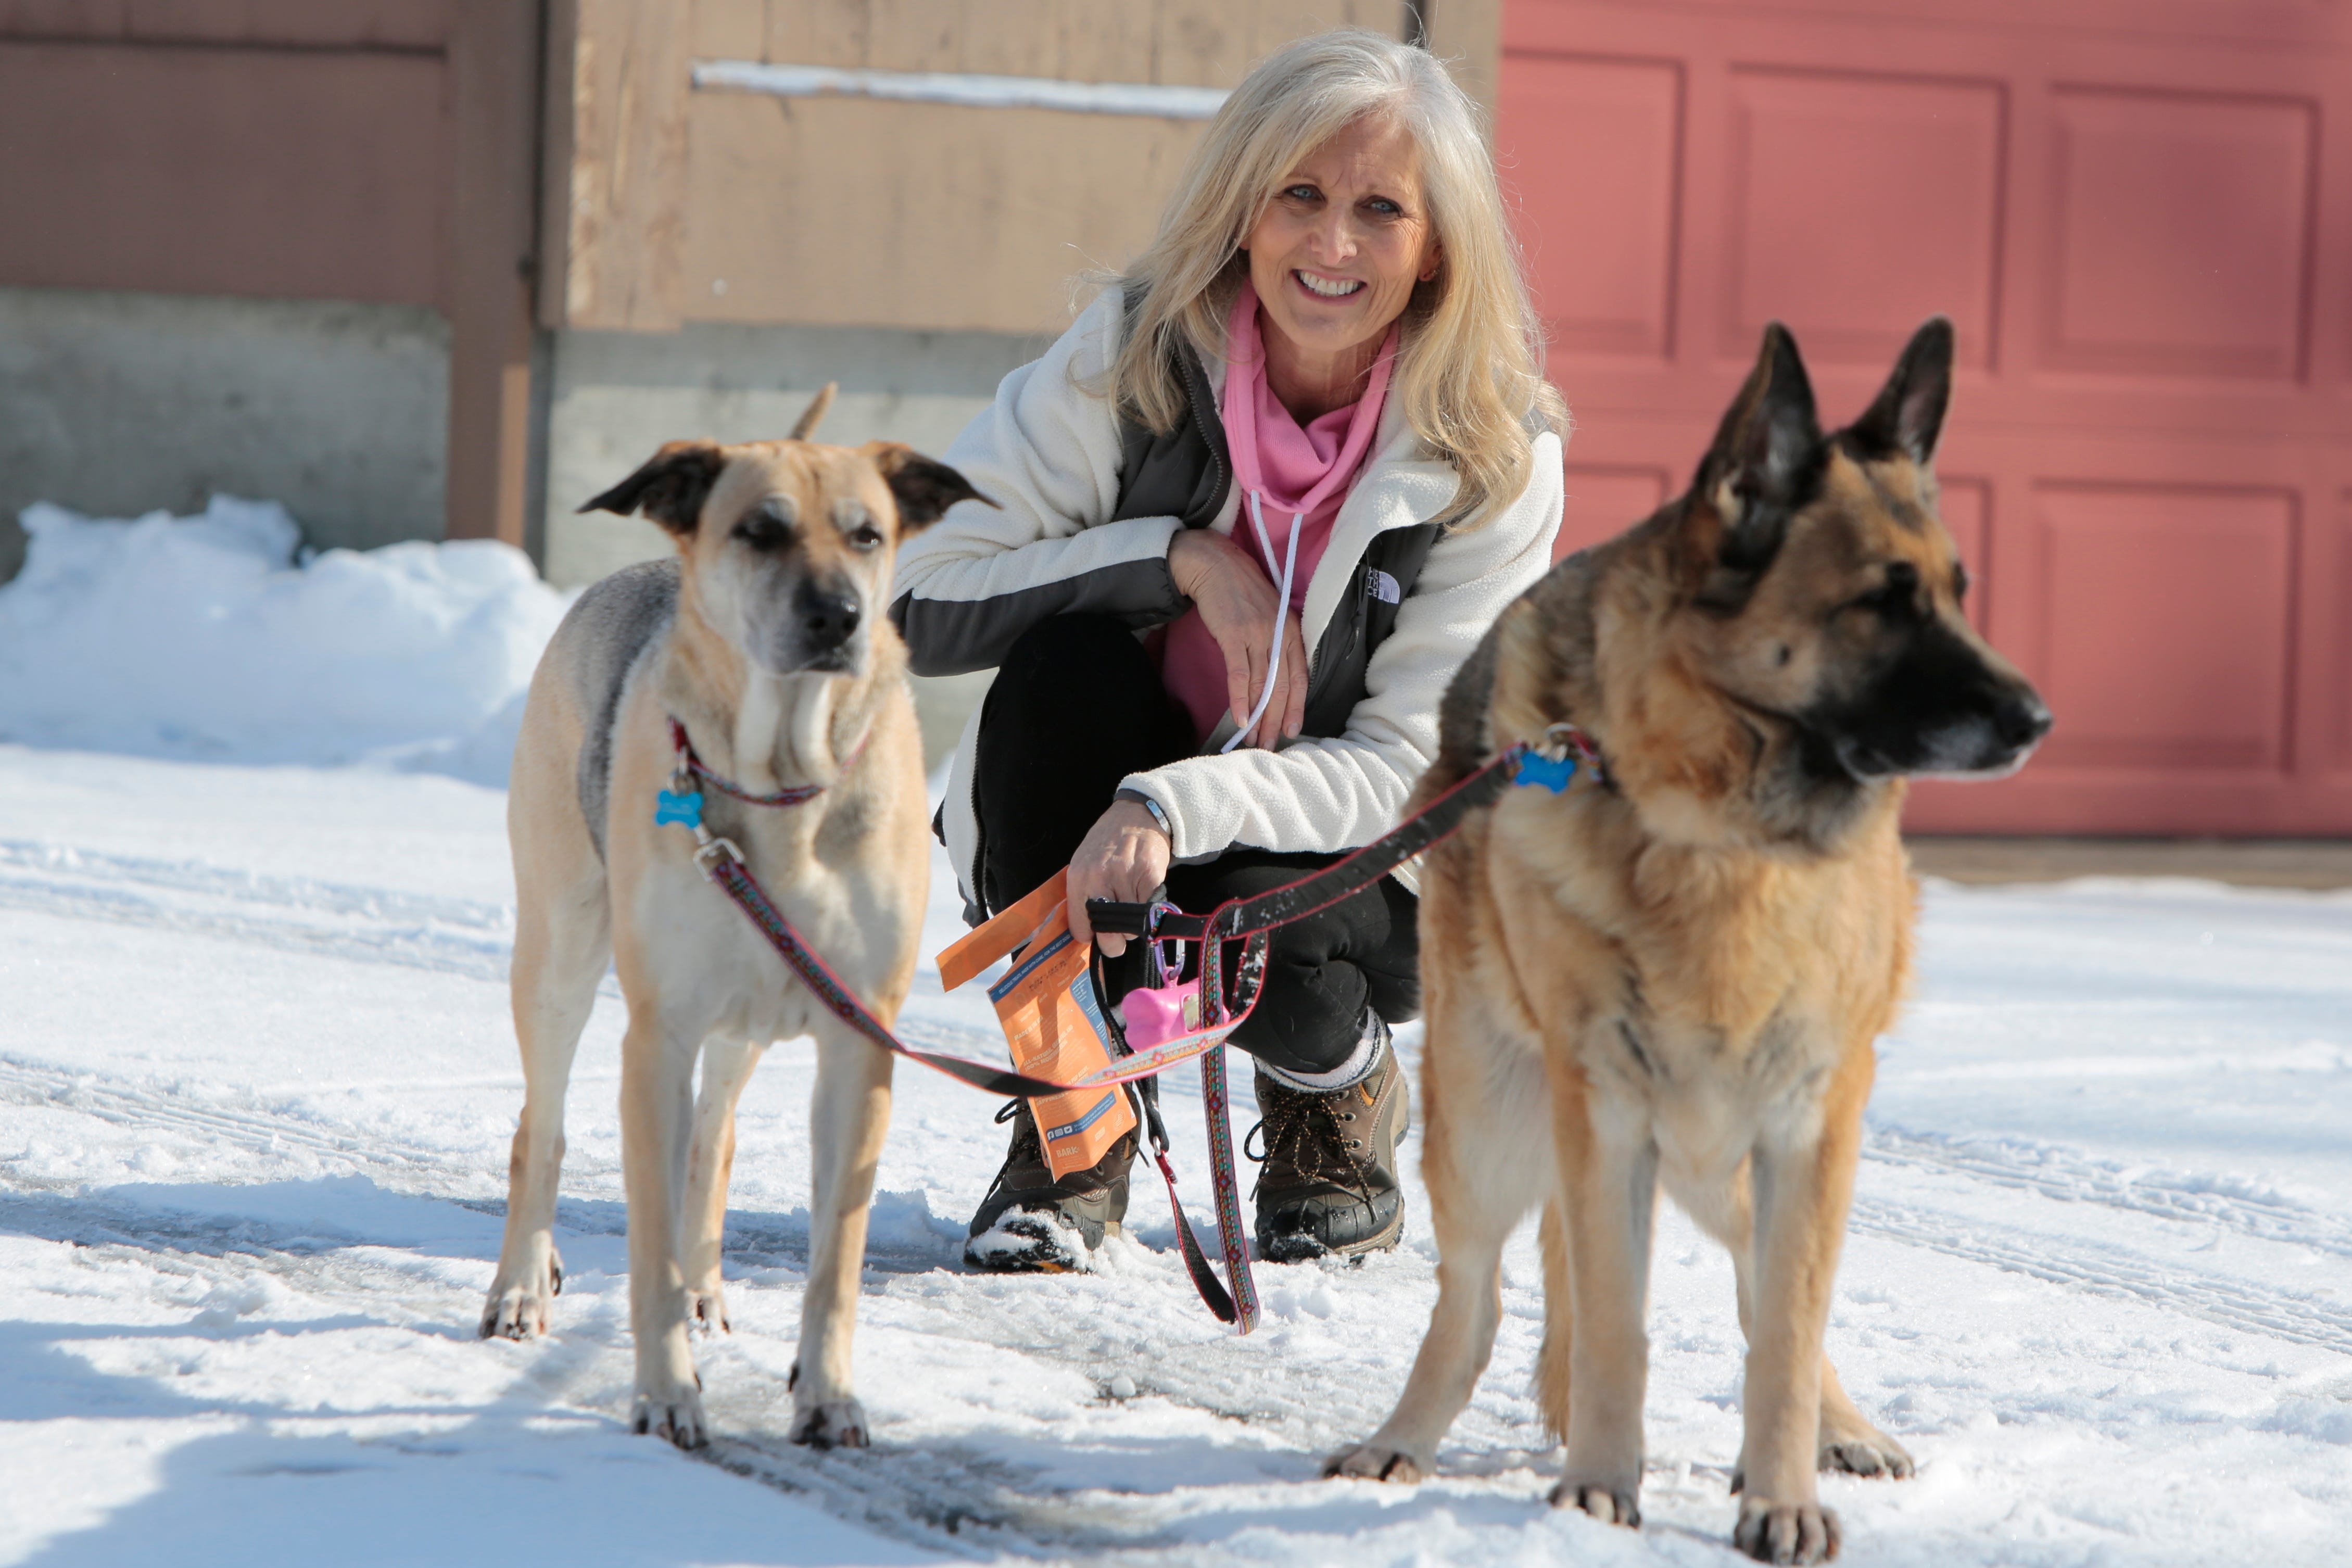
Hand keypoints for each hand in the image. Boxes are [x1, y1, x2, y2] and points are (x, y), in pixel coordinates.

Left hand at [1067, 799, 1169, 957]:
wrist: (1136, 815)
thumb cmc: (1107, 843)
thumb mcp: (1082, 865)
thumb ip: (1080, 896)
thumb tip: (1081, 933)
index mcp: (1078, 878)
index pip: (1081, 930)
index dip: (1092, 937)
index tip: (1098, 934)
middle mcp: (1099, 878)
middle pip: (1109, 936)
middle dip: (1115, 942)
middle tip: (1119, 933)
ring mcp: (1126, 877)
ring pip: (1132, 928)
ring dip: (1134, 923)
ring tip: (1132, 901)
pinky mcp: (1150, 876)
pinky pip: (1150, 911)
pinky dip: (1148, 909)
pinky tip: (1143, 892)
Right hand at [1169, 527, 1308, 749]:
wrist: (1215, 564)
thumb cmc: (1240, 591)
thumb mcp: (1269, 614)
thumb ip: (1275, 641)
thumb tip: (1272, 677)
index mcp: (1291, 630)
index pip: (1300, 676)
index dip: (1297, 706)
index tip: (1292, 730)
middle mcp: (1279, 633)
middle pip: (1282, 686)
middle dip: (1276, 720)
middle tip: (1270, 745)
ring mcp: (1257, 634)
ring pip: (1262, 685)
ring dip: (1258, 717)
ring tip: (1252, 739)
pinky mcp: (1233, 634)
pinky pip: (1239, 674)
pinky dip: (1240, 698)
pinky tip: (1240, 718)